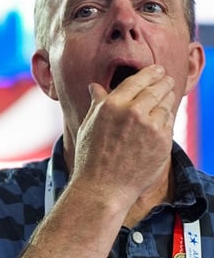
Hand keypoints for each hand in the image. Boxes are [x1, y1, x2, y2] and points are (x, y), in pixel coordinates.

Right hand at [73, 64, 175, 201]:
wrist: (103, 186)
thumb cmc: (91, 157)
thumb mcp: (89, 126)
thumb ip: (97, 103)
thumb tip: (95, 86)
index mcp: (112, 104)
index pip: (139, 80)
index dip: (152, 72)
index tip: (158, 70)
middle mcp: (133, 111)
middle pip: (158, 88)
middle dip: (165, 83)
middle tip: (168, 81)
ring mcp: (150, 126)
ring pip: (166, 105)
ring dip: (166, 101)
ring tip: (165, 100)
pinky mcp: (162, 140)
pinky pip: (169, 122)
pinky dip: (166, 120)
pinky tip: (160, 122)